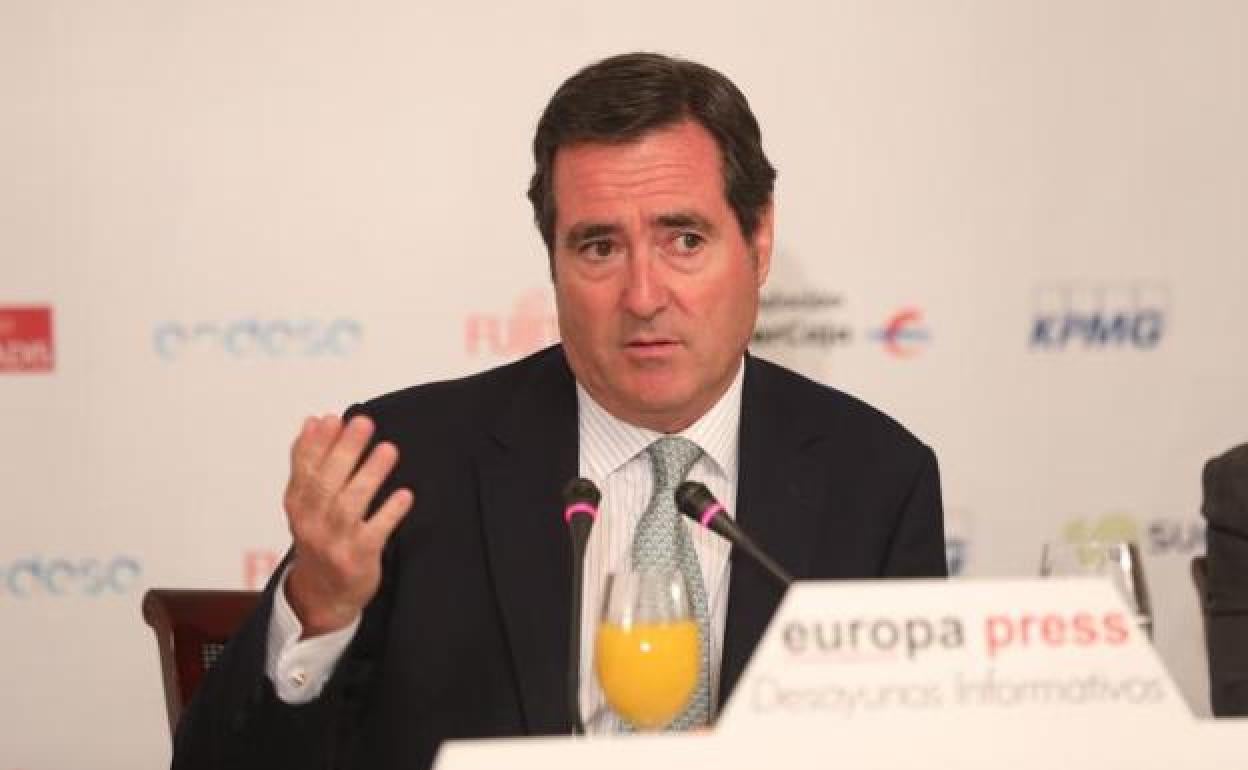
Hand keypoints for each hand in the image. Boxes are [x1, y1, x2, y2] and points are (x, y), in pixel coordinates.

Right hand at [282, 414, 412, 636]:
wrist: (322, 595)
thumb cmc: (319, 537)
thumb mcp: (305, 502)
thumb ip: (308, 461)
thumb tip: (314, 420)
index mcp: (298, 505)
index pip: (304, 470)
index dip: (317, 443)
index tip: (332, 419)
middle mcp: (312, 523)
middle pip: (326, 484)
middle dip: (344, 451)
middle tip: (364, 424)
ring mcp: (334, 542)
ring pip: (349, 506)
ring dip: (370, 475)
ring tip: (388, 450)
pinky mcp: (358, 559)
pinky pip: (374, 533)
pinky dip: (389, 513)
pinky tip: (404, 494)